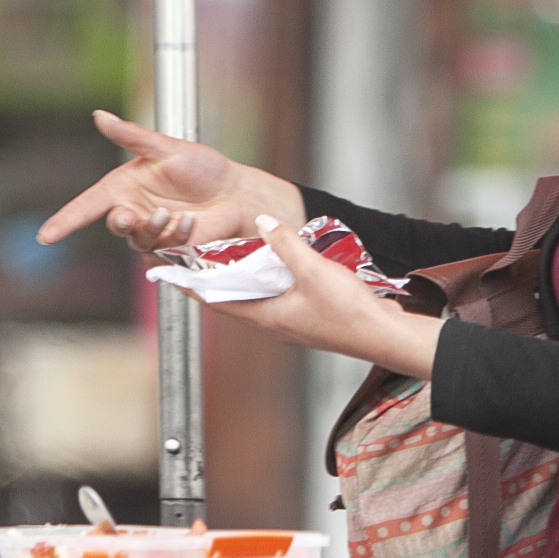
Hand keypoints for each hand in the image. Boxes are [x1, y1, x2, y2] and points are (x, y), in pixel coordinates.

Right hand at [38, 110, 299, 251]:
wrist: (235, 194)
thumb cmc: (204, 167)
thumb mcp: (167, 148)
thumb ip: (131, 136)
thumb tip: (100, 116)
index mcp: (124, 187)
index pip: (87, 206)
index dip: (65, 221)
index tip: (46, 236)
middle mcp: (133, 210)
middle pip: (113, 225)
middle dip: (123, 222)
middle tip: (134, 215)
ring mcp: (151, 232)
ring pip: (138, 240)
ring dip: (155, 228)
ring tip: (177, 214)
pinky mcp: (169, 249)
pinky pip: (162, 250)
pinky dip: (176, 236)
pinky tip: (191, 223)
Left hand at [209, 218, 441, 378]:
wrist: (387, 336)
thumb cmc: (350, 314)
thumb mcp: (314, 270)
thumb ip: (286, 244)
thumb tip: (264, 221)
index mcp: (267, 317)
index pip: (218, 301)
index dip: (193, 287)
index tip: (171, 274)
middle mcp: (275, 322)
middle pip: (235, 298)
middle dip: (215, 279)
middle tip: (197, 257)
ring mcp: (293, 321)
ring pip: (258, 296)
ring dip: (244, 278)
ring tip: (229, 256)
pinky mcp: (309, 317)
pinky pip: (280, 295)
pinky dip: (270, 279)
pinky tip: (277, 264)